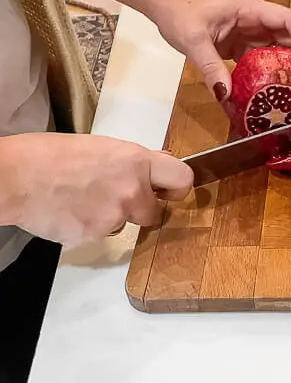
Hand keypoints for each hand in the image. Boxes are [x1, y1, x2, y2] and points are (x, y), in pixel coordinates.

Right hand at [0, 133, 192, 247]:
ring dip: (109, 216)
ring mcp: (114, 216)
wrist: (17, 177)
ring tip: (81, 198)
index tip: (170, 193)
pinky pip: (99, 234)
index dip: (177, 189)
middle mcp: (132, 190)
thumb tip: (154, 167)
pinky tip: (69, 209)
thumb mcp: (102, 146)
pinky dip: (87, 226)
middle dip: (139, 209)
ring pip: (123, 224)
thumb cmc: (52, 154)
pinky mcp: (94, 236)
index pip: (181, 178)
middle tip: (115, 198)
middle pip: (154, 212)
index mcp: (136, 161)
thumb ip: (131, 162)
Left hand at [151, 0, 290, 100]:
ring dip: (290, 68)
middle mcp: (255, 20)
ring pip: (277, 49)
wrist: (165, 6)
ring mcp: (249, 32)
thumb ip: (210, 68)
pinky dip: (269, 74)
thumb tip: (226, 96)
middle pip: (289, 36)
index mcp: (250, 10)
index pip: (287, 20)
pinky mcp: (241, 44)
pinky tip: (273, 92)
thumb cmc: (180, 12)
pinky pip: (261, 60)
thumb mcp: (194, 40)